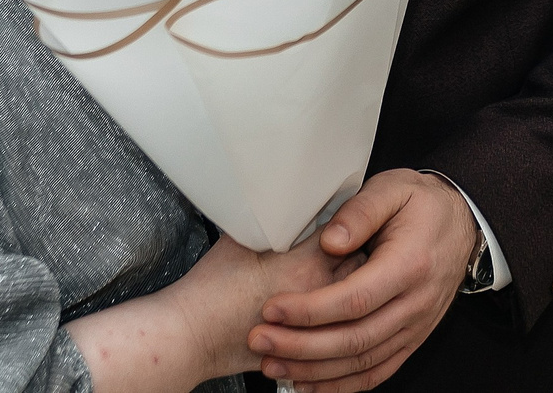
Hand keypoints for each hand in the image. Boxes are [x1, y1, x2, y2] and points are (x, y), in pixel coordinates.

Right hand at [159, 234, 346, 379]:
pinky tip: (326, 305)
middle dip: (355, 250)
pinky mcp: (307, 345)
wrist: (193, 334)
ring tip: (340, 271)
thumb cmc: (212, 287)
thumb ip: (276, 221)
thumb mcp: (244, 237)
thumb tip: (289, 207)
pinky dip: (336, 314)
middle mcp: (319, 293)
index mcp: (306, 262)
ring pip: (354, 299)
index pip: (349, 233)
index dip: (348, 222)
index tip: (344, 217)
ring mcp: (315, 324)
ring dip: (350, 284)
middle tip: (347, 242)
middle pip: (359, 264)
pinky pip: (337, 327)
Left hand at [251, 169, 478, 391]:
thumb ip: (360, 211)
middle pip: (355, 339)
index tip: (272, 309)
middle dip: (301, 345)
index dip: (310, 310)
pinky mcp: (412, 339)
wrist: (461, 223)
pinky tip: (310, 385)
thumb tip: (330, 241)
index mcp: (409, 265)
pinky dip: (343, 385)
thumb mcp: (393, 188)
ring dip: (315, 371)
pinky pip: (378, 372)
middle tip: (259, 341)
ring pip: (363, 362)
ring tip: (273, 365)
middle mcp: (415, 304)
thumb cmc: (422, 204)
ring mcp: (415, 327)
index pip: (355, 299)